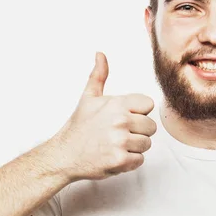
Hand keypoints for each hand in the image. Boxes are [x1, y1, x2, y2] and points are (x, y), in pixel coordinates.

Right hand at [46, 52, 156, 180]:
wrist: (64, 155)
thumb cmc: (79, 127)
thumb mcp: (88, 98)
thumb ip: (99, 75)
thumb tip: (100, 54)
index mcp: (117, 104)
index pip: (148, 104)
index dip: (138, 113)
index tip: (124, 118)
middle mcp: (120, 121)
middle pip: (151, 126)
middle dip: (138, 132)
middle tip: (118, 134)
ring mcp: (120, 141)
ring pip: (146, 144)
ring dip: (133, 147)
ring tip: (115, 145)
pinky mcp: (120, 160)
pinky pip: (140, 160)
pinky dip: (129, 161)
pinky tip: (114, 156)